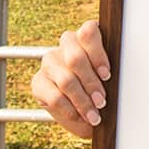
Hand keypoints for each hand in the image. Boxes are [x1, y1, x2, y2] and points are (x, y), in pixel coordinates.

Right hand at [30, 19, 111, 138]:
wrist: (86, 115)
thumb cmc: (102, 92)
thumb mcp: (109, 81)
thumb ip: (107, 73)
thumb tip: (110, 78)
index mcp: (87, 38)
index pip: (88, 32)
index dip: (97, 54)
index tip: (107, 75)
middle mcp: (66, 46)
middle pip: (75, 58)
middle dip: (91, 83)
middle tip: (102, 101)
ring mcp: (50, 62)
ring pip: (66, 80)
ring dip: (83, 101)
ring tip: (94, 115)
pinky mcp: (38, 82)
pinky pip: (54, 97)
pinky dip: (70, 110)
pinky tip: (79, 116)